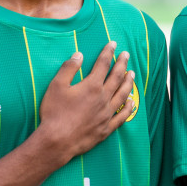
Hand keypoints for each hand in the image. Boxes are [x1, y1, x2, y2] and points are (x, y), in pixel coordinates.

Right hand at [36, 44, 134, 161]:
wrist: (57, 141)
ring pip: (123, 94)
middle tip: (126, 54)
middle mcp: (103, 98)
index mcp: (92, 86)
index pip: (103, 64)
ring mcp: (107, 114)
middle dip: (122, 64)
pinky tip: (132, 102)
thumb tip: (79, 55)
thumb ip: (68, 68)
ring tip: (132, 74)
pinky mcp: (107, 128)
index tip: (113, 44)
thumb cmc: (54, 112)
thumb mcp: (56, 86)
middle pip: (117, 77)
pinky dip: (128, 108)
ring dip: (128, 82)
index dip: (108, 52)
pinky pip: (122, 116)